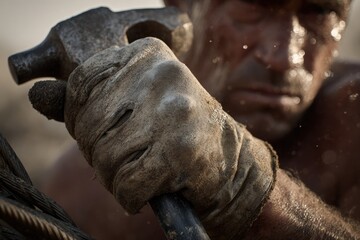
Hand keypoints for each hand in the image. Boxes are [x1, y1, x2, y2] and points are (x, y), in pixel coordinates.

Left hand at [33, 37, 277, 238]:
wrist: (228, 160)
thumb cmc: (175, 130)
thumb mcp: (136, 100)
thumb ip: (90, 97)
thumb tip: (39, 95)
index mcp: (149, 55)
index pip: (83, 81)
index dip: (81, 115)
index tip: (101, 128)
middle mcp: (163, 75)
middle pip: (92, 125)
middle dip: (101, 152)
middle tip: (126, 156)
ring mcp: (174, 112)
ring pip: (106, 158)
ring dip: (115, 176)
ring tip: (139, 170)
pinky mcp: (181, 151)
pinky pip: (126, 184)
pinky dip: (131, 195)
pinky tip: (149, 187)